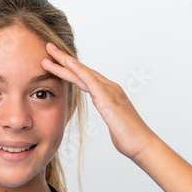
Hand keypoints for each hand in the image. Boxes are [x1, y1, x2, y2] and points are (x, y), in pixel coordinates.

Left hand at [42, 42, 156, 160]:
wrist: (142, 144)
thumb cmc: (129, 138)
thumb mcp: (114, 124)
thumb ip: (109, 115)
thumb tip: (107, 115)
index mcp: (109, 94)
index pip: (85, 78)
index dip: (69, 69)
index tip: (55, 62)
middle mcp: (110, 88)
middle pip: (82, 71)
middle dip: (64, 59)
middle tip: (48, 48)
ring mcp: (110, 91)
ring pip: (83, 72)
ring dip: (65, 61)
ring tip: (50, 52)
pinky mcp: (109, 98)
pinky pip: (90, 81)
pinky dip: (78, 70)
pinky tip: (67, 62)